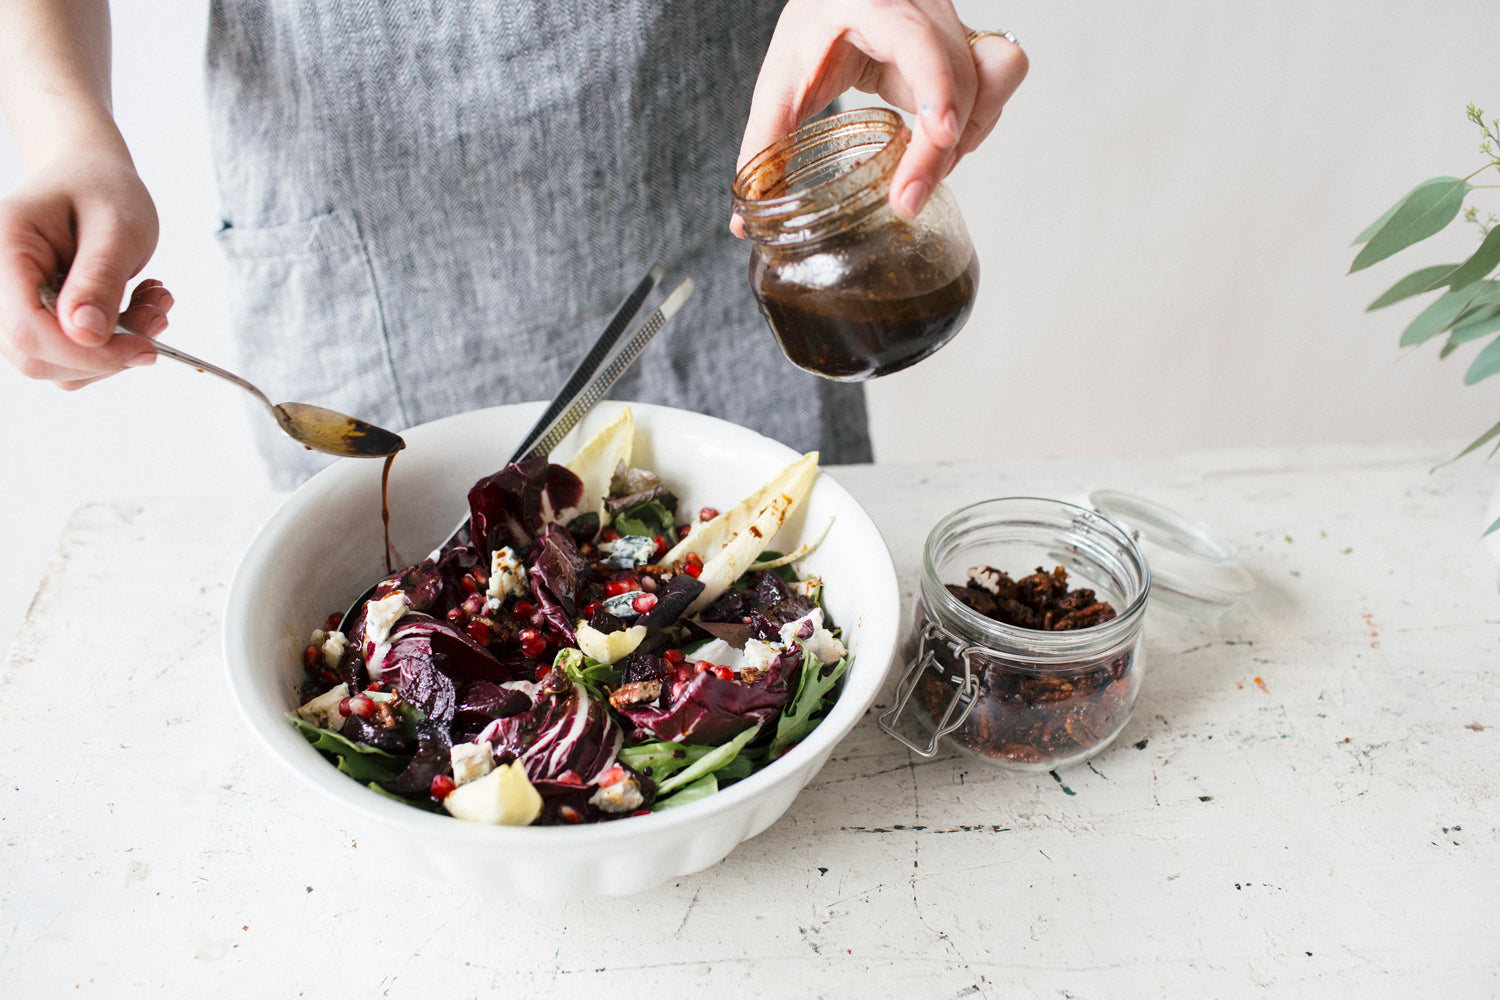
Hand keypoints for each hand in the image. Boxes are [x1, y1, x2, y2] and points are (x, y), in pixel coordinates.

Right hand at [0, 148, 165, 387]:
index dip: (87, 352)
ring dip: (117, 349)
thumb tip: (87, 335)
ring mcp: (9, 309)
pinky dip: (112, 346)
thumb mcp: (115, 226)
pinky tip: (136, 308)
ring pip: (57, 366)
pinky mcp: (33, 323)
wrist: (87, 179)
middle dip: (108, 352)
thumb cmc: (99, 190)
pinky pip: (69, 359)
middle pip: (37, 357)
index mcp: (1, 250)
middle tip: (157, 312)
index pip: (27, 330)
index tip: (145, 346)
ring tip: (152, 301)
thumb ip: (99, 277)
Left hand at [738, 0, 1027, 221]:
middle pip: (962, 75)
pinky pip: (998, 80)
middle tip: (906, 199)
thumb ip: (764, 146)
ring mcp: (952, 24)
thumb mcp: (781, 80)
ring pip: (994, 78)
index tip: (940, 136)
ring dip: (966, 136)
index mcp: (877, 5)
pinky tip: (941, 145)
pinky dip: (977, 121)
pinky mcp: (965, 46)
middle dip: (939, 148)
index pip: (920, 43)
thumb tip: (746, 218)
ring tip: (921, 173)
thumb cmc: (814, 26)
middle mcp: (925, 8)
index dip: (937, 89)